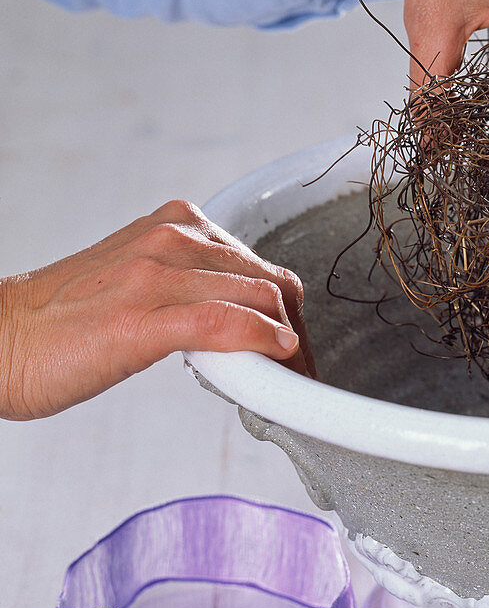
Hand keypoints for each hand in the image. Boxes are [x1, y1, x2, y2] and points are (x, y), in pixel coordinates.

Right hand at [0, 200, 314, 420]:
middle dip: (300, 332)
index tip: (298, 349)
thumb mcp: (141, 282)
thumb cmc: (64, 320)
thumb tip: (244, 316)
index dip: (291, 312)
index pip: (262, 266)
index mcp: (175, 226)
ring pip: (258, 298)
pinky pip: (224, 322)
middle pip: (271, 282)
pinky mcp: (140, 317)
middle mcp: (171, 240)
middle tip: (304, 372)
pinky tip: (277, 356)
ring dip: (290, 346)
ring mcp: (155, 275)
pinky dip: (263, 340)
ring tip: (294, 382)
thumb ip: (192, 284)